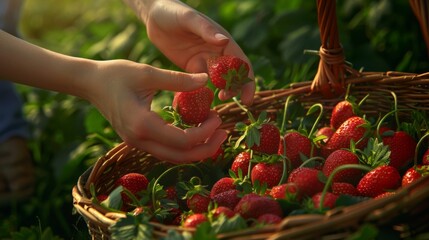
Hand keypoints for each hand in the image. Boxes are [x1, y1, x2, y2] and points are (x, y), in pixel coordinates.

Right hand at [87, 60, 226, 162]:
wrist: (89, 83)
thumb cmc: (116, 74)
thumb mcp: (148, 73)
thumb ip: (178, 79)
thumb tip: (206, 80)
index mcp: (142, 125)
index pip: (182, 141)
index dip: (205, 133)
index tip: (218, 117)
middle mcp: (139, 141)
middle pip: (180, 157)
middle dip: (206, 148)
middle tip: (225, 133)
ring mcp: (137, 143)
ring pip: (173, 157)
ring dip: (196, 150)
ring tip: (215, 134)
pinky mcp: (137, 140)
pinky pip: (165, 150)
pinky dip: (184, 146)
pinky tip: (196, 132)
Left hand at [142, 0, 254, 105]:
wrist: (153, 15)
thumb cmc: (173, 11)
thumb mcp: (189, 19)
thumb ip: (206, 30)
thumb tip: (225, 41)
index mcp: (222, 41)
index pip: (241, 63)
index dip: (246, 80)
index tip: (247, 96)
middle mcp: (216, 53)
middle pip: (232, 75)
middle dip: (235, 89)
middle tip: (227, 99)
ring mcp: (204, 61)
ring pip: (217, 81)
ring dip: (220, 92)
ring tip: (216, 100)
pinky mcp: (191, 68)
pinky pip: (199, 83)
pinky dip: (202, 92)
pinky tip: (198, 100)